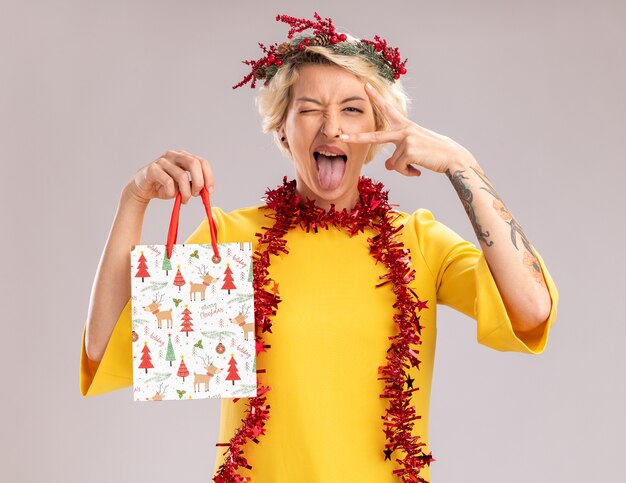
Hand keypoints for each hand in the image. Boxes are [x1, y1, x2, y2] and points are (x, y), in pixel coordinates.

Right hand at [126, 150, 214, 204]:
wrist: (142, 188)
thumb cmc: (164, 186)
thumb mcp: (182, 186)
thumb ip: (193, 185)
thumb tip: (206, 190)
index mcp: (184, 157)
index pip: (202, 162)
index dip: (209, 177)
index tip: (209, 191)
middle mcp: (174, 155)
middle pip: (194, 163)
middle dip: (199, 182)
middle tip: (196, 194)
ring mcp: (163, 160)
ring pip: (182, 176)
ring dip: (186, 192)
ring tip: (184, 200)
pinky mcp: (153, 169)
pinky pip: (168, 182)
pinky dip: (172, 192)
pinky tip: (169, 195)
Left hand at [340, 83, 472, 175]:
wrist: (452, 157)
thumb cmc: (433, 153)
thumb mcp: (413, 151)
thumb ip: (398, 155)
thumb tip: (388, 166)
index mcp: (406, 126)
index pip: (388, 110)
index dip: (376, 98)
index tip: (365, 86)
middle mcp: (404, 130)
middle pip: (375, 137)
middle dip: (357, 138)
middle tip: (340, 135)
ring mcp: (406, 140)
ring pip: (393, 163)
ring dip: (404, 169)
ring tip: (418, 165)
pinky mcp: (409, 151)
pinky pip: (399, 168)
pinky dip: (409, 173)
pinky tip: (419, 170)